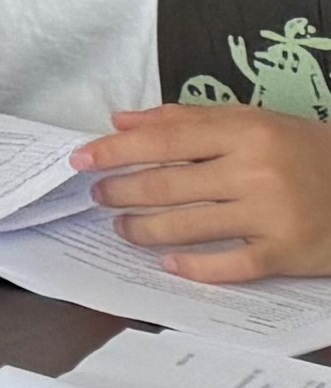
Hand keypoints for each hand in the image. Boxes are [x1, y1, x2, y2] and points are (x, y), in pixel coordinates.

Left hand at [76, 103, 330, 282]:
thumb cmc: (306, 152)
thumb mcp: (255, 122)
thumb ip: (189, 119)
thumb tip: (122, 121)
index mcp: (247, 132)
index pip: (164, 140)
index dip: (116, 150)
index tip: (81, 158)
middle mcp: (256, 172)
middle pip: (167, 184)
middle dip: (122, 192)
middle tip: (99, 196)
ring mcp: (271, 215)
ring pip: (187, 226)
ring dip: (144, 229)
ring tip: (123, 228)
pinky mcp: (285, 254)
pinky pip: (227, 266)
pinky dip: (192, 267)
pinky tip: (167, 263)